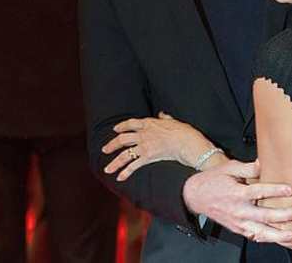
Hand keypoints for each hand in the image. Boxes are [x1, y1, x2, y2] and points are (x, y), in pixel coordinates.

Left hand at [102, 113, 219, 180]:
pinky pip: (133, 165)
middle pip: (122, 139)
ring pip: (124, 154)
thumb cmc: (182, 131)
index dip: (121, 126)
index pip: (130, 123)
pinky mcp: (148, 157)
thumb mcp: (172, 121)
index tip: (115, 129)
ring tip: (107, 169)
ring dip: (114, 163)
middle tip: (105, 149)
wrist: (186, 142)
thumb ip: (164, 118)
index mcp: (148, 123)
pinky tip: (120, 178)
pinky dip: (126, 172)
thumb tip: (161, 114)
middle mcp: (143, 134)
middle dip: (111, 145)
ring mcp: (144, 146)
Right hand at [183, 159, 291, 245]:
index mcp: (237, 193)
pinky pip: (255, 237)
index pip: (260, 192)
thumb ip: (248, 167)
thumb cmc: (214, 180)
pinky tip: (279, 240)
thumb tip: (263, 162)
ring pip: (262, 232)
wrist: (196, 195)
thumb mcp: (229, 168)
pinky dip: (267, 239)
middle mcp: (239, 210)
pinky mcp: (238, 229)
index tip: (290, 189)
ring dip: (279, 235)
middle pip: (265, 215)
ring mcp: (239, 222)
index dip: (276, 190)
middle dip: (284, 215)